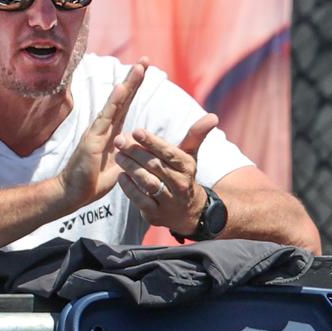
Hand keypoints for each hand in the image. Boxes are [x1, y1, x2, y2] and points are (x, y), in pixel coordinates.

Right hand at [59, 59, 147, 206]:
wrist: (73, 194)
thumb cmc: (93, 182)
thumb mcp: (119, 166)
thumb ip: (129, 155)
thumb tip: (142, 149)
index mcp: (112, 132)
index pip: (126, 105)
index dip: (135, 89)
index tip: (145, 72)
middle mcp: (105, 127)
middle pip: (123, 98)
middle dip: (134, 79)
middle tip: (145, 60)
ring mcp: (98, 130)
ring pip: (116, 102)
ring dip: (128, 84)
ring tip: (139, 67)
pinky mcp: (93, 138)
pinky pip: (106, 117)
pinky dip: (114, 101)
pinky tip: (121, 88)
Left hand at [114, 112, 218, 233]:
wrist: (190, 212)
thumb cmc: (183, 175)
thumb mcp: (190, 155)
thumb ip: (196, 134)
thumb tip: (213, 116)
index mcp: (187, 167)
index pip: (169, 152)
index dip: (152, 142)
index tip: (136, 131)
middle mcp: (180, 184)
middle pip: (155, 166)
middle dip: (135, 152)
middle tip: (119, 141)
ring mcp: (169, 201)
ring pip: (148, 182)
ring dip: (131, 168)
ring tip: (118, 156)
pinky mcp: (156, 214)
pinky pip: (140, 200)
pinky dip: (129, 188)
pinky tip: (121, 176)